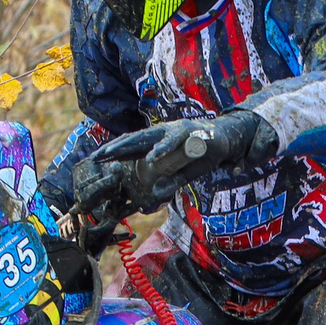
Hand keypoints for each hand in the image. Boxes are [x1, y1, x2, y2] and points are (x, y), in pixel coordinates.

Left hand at [95, 112, 275, 211]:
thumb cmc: (204, 154)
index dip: (115, 152)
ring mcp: (175, 130)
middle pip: (134, 140)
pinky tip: (153, 156)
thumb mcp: (185, 172)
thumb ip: (171, 181)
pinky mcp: (190, 132)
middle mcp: (163, 132)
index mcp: (160, 141)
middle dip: (115, 148)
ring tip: (113, 152)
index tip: (97, 160)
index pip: (133, 147)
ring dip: (130, 144)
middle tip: (96, 157)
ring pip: (148, 136)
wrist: (229, 139)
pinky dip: (163, 148)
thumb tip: (155, 194)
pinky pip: (174, 141)